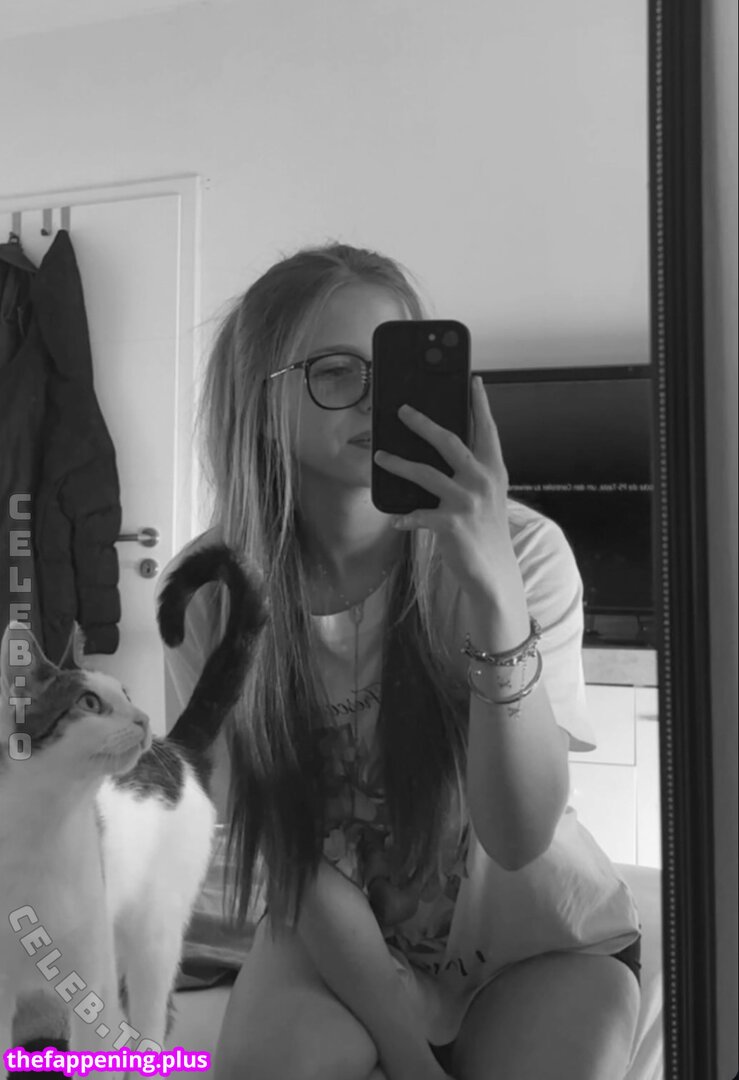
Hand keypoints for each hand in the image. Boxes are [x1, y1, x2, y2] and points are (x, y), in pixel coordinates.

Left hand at [373, 375, 516, 598]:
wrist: (495, 571)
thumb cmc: (486, 529)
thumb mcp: (488, 494)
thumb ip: (474, 469)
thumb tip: (446, 445)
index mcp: (493, 469)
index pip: (487, 429)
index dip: (480, 404)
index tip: (473, 380)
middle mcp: (482, 481)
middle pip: (449, 441)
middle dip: (422, 423)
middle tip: (402, 411)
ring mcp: (467, 502)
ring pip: (425, 473)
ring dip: (398, 464)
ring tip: (380, 457)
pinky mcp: (451, 524)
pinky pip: (419, 515)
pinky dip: (405, 517)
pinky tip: (396, 519)